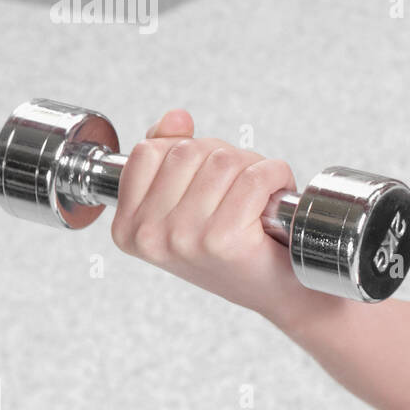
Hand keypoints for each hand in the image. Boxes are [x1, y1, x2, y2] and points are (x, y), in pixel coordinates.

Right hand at [109, 108, 312, 319]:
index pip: (149, 151)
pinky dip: (275, 175)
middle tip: (242, 188)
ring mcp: (184, 238)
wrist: (281, 291)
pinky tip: (277, 195)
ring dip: (252, 166)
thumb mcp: (187, 205)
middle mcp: (149, 236)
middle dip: (225, 157)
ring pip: (223, 160)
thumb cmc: (236, 248)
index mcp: (128, 228)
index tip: (209, 180)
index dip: (188, 151)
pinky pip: (254, 176)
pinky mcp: (223, 239)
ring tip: (258, 195)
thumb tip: (175, 119)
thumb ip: (168, 156)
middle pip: (189, 150)